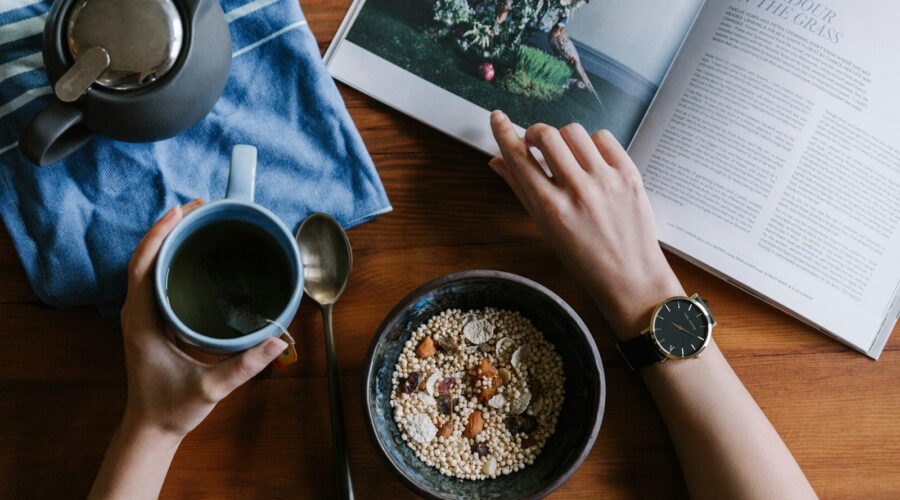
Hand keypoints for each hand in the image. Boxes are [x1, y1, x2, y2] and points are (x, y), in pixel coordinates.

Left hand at [119, 199, 286, 438]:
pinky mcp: (152, 321)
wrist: (151, 429)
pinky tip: (193, 254)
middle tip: (200, 207)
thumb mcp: (211, 388)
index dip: (159, 235)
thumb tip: (278, 341)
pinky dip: (171, 259)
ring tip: (198, 220)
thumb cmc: (172, 408)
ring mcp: (143, 316)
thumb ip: (245, 365)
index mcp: (142, 322)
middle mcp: (137, 313)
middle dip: (169, 228)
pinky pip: (156, 280)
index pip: (143, 266)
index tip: (181, 211)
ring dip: (169, 240)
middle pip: (145, 258)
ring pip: (149, 266)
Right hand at [489, 111, 682, 338]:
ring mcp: (605, 180)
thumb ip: (521, 190)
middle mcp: (577, 190)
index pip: (519, 158)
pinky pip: (603, 138)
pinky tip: (591, 160)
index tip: (497, 118)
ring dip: (563, 138)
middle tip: (536, 143)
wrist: (630, 277)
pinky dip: (592, 143)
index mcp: (550, 208)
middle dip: (535, 133)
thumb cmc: (584, 259)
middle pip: (546, 135)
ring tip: (567, 155)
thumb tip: (497, 161)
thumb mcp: (546, 228)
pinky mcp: (629, 174)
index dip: (504, 133)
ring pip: (574, 131)